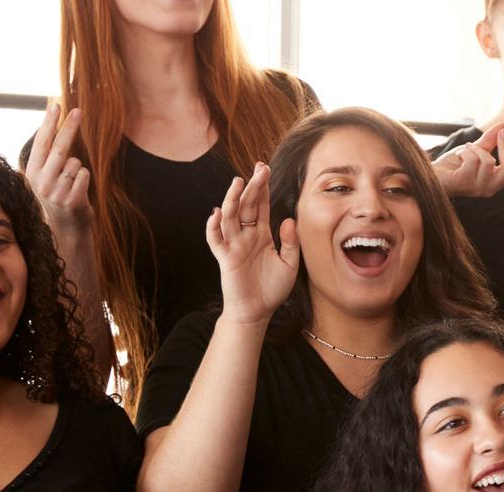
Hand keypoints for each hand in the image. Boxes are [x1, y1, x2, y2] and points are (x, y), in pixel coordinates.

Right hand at [23, 104, 91, 233]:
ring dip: (78, 168)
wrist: (66, 229)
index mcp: (31, 172)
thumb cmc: (58, 196)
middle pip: (59, 147)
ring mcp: (56, 191)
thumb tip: (53, 125)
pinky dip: (85, 178)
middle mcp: (40, 181)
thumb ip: (48, 156)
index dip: (49, 122)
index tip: (55, 104)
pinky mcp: (72, 199)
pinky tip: (78, 190)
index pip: (41, 142)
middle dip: (69, 127)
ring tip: (72, 183)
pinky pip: (85, 174)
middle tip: (79, 110)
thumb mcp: (45, 177)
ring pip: (75, 162)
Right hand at [207, 162, 299, 322]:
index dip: (262, 188)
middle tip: (260, 168)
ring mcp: (234, 245)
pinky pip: (215, 239)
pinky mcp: (225, 257)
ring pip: (230, 216)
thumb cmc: (272, 288)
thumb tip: (289, 220)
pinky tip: (217, 212)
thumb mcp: (289, 263)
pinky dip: (213, 226)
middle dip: (252, 187)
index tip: (265, 168)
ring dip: (233, 199)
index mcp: (261, 234)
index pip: (260, 206)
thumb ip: (290, 242)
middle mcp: (246, 236)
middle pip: (246, 205)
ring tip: (238, 182)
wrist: (257, 312)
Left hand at [433, 122, 503, 198]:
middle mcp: (490, 188)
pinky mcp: (465, 183)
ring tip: (467, 148)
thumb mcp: (476, 150)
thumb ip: (490, 140)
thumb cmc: (454, 165)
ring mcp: (478, 188)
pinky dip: (466, 151)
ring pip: (489, 161)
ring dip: (477, 148)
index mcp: (497, 181)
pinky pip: (473, 160)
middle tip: (503, 132)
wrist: (432, 174)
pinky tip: (459, 154)